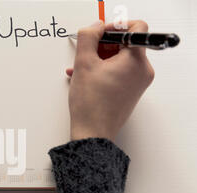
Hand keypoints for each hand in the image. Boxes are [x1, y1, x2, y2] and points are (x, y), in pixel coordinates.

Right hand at [66, 20, 154, 141]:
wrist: (93, 133)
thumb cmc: (91, 105)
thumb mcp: (83, 63)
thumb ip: (88, 37)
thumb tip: (95, 27)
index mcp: (136, 61)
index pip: (136, 27)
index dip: (115, 26)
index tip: (100, 33)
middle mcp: (143, 70)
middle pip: (126, 44)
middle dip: (103, 45)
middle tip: (87, 53)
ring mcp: (138, 82)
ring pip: (120, 59)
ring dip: (100, 59)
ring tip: (81, 68)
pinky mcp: (131, 91)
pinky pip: (119, 72)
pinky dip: (104, 70)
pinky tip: (86, 77)